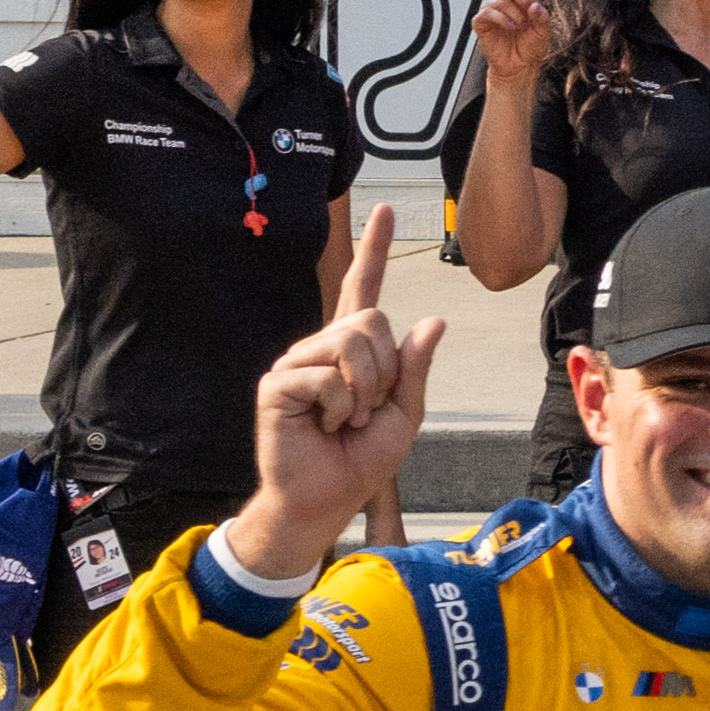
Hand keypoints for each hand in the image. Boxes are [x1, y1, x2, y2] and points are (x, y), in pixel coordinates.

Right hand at [249, 202, 440, 528]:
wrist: (326, 500)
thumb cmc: (359, 460)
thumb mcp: (405, 415)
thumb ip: (415, 369)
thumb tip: (433, 320)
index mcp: (352, 351)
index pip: (362, 290)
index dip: (375, 250)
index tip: (387, 210)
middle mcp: (321, 347)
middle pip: (370, 320)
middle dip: (385, 370)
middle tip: (368, 409)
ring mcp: (296, 363)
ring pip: (351, 344)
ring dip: (365, 392)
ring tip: (345, 419)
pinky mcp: (277, 384)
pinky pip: (328, 376)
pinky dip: (341, 407)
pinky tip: (324, 425)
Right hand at [464, 0, 551, 95]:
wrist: (519, 66)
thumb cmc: (531, 46)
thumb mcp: (545, 30)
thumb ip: (543, 17)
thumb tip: (534, 6)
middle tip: (529, 13)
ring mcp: (493, 7)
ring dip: (514, 13)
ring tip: (518, 26)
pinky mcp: (482, 20)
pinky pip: (488, 11)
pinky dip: (501, 19)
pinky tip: (508, 28)